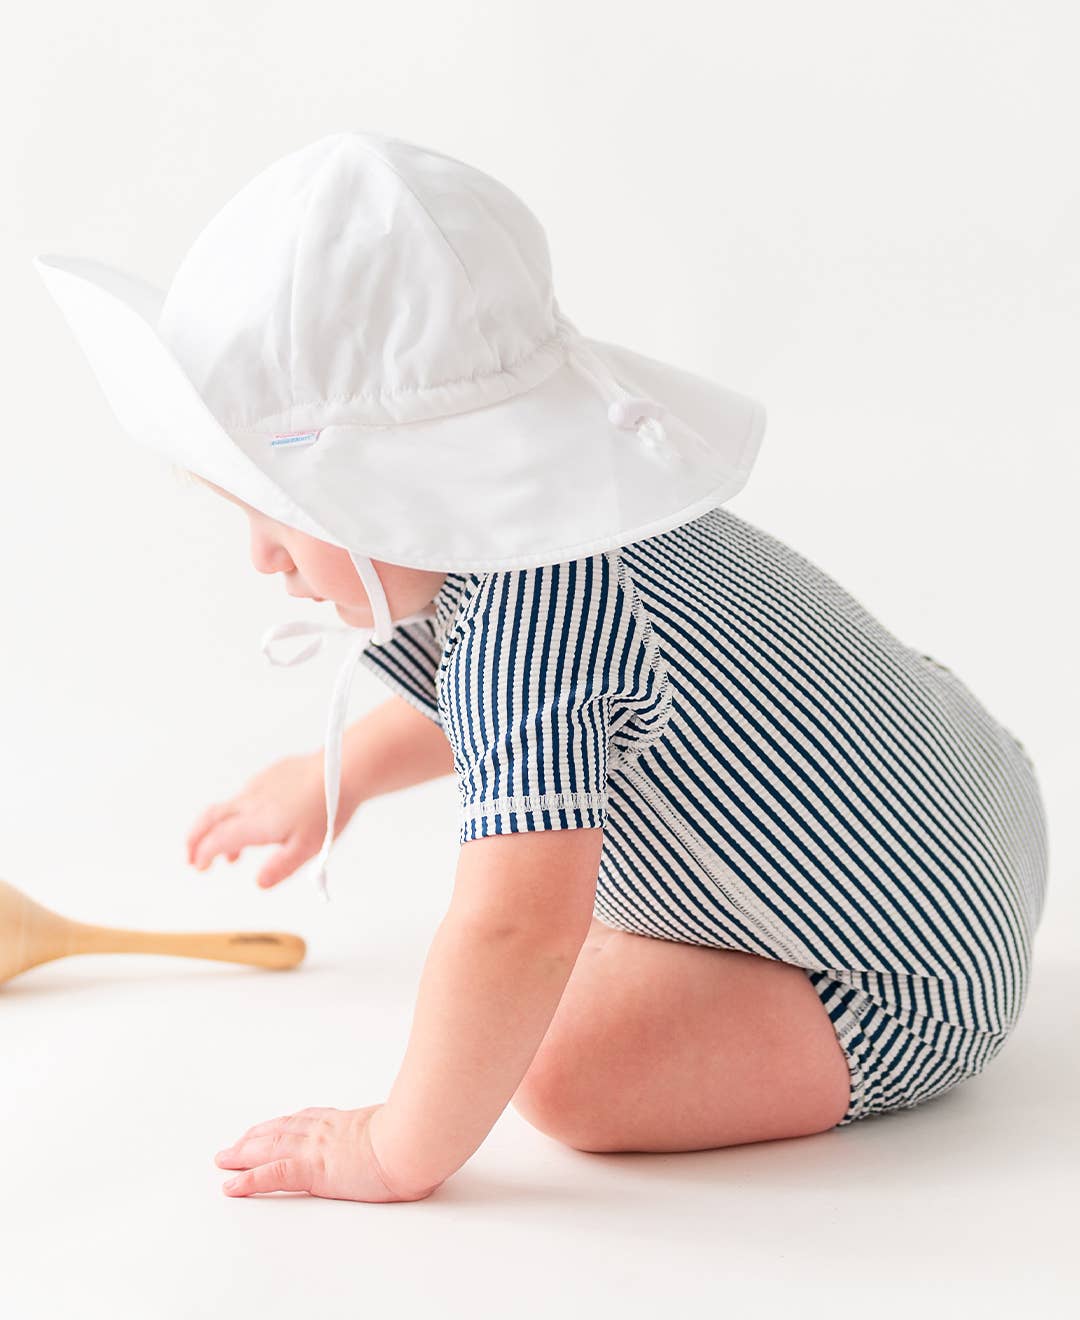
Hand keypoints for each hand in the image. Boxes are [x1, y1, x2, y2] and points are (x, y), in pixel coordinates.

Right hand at [186, 751, 350, 888]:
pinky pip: (246, 796)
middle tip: (192, 857)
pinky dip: (239, 814)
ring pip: (229, 808)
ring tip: (232, 854)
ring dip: (221, 830)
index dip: (203, 853)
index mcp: (255, 822)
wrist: (343, 769)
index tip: (199, 866)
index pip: (217, 839)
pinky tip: (258, 823)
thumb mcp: (306, 848)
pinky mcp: (272, 774)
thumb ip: (279, 867)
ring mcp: (260, 785)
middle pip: (210, 818)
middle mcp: (250, 801)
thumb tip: (259, 883)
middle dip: (195, 838)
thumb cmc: (326, 809)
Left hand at [214, 1104, 441, 1201]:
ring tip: (225, 1159)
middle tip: (235, 1144)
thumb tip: (409, 1136)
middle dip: (255, 1137)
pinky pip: (271, 1174)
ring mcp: (316, 1148)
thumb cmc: (419, 1136)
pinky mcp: (311, 1169)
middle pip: (280, 1131)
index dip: (285, 1124)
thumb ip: (395, 1132)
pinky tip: (231, 1185)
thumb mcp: (405, 1129)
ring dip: (243, 1153)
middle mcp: (326, 1130)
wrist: (414, 1139)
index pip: (308, 1120)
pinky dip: (247, 1179)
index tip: (272, 1126)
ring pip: (268, 1148)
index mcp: (348, 1122)